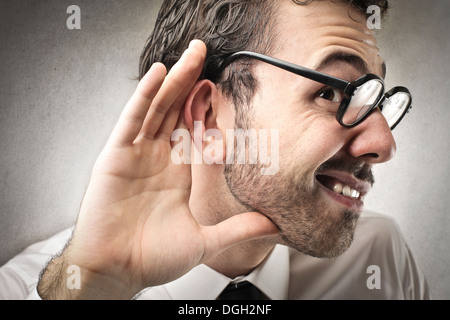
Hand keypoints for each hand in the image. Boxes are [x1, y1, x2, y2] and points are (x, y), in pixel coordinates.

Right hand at [38, 40, 277, 298]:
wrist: (118, 272)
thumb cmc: (152, 257)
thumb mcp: (204, 240)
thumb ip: (238, 229)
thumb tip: (272, 225)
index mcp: (177, 172)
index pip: (194, 130)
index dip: (207, 107)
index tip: (221, 86)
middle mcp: (157, 158)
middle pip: (176, 111)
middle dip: (191, 81)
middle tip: (205, 54)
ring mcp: (136, 154)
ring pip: (157, 108)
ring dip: (173, 80)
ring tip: (190, 55)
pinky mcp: (115, 156)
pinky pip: (131, 120)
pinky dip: (143, 96)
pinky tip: (158, 75)